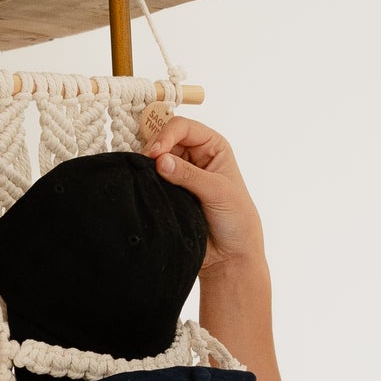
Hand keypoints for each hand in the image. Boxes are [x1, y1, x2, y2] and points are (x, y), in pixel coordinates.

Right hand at [144, 117, 264, 274]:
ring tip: (144, 176)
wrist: (230, 253)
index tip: (154, 153)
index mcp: (213, 146)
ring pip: (155, 158)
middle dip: (153, 148)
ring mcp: (180, 172)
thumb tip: (160, 161)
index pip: (183, 127)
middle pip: (165, 138)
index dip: (166, 135)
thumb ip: (189, 175)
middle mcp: (195, 155)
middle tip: (145, 164)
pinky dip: (145, 179)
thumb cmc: (236, 219)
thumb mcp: (217, 192)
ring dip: (148, 165)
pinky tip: (144, 185)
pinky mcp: (168, 190)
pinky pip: (151, 178)